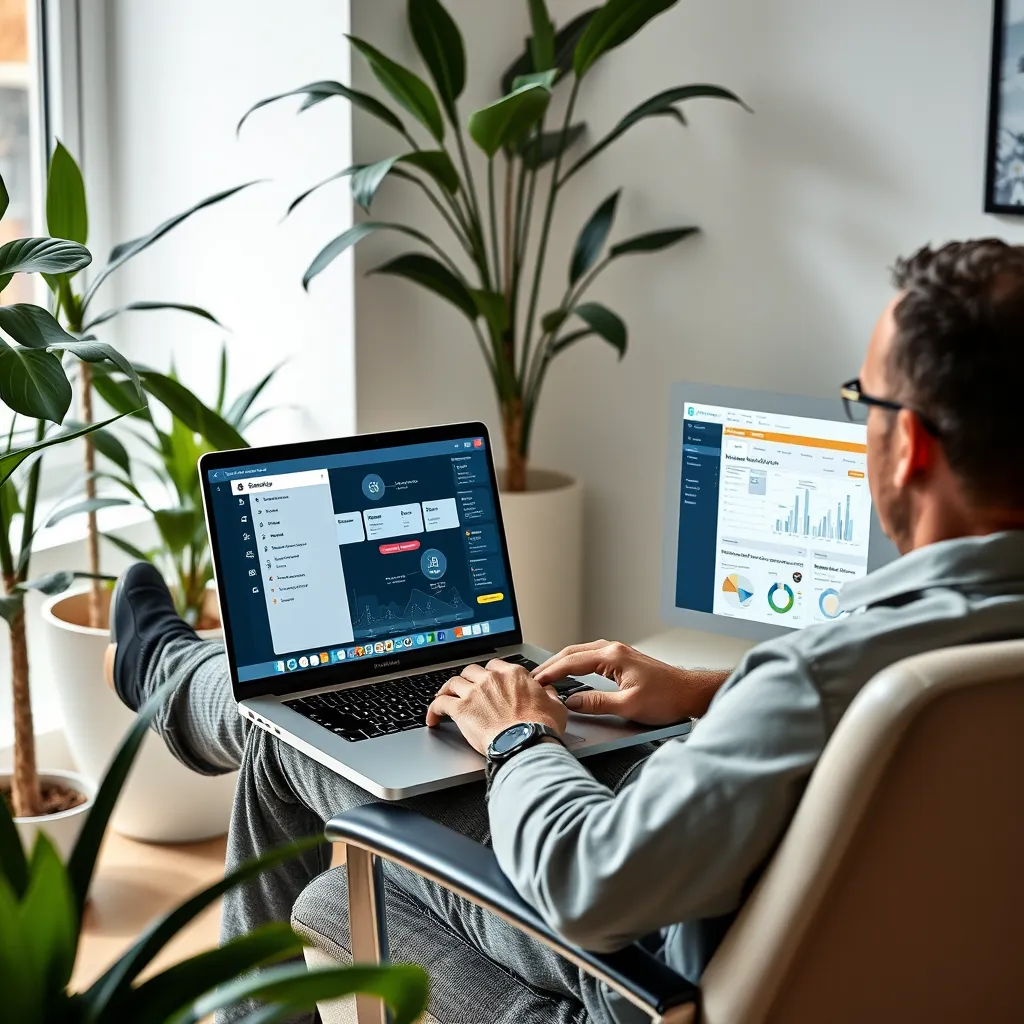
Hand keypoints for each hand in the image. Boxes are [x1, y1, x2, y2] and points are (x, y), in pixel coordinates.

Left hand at [426, 659, 567, 754]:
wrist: (527, 743)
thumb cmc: (541, 727)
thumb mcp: (555, 705)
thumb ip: (549, 694)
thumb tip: (548, 691)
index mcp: (513, 674)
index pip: (494, 666)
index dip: (489, 675)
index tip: (486, 683)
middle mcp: (491, 679)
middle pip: (471, 671)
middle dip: (467, 680)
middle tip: (465, 690)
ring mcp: (474, 692)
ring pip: (453, 683)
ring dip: (447, 691)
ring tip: (444, 699)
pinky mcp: (461, 709)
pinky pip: (440, 703)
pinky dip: (434, 709)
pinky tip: (432, 718)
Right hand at [533, 640, 727, 724]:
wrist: (689, 693)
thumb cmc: (667, 697)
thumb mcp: (628, 706)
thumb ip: (596, 703)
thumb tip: (571, 703)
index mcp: (613, 657)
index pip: (572, 662)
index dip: (551, 673)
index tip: (536, 682)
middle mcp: (614, 650)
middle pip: (573, 652)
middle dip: (552, 665)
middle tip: (535, 678)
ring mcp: (619, 653)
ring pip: (581, 652)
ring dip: (563, 663)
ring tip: (548, 676)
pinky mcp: (623, 659)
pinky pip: (591, 656)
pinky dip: (575, 664)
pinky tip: (571, 673)